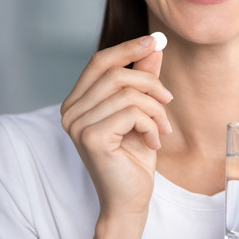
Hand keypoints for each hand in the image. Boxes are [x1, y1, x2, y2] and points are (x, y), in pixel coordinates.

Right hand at [60, 35, 172, 236]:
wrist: (131, 198)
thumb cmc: (134, 155)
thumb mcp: (142, 109)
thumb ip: (142, 77)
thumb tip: (154, 44)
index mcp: (77, 101)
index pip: (100, 61)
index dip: (128, 48)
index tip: (155, 41)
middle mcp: (70, 111)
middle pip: (115, 73)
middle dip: (150, 83)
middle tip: (168, 101)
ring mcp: (77, 124)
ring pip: (128, 93)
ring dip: (155, 110)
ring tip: (162, 129)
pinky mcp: (91, 137)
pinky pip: (132, 112)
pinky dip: (151, 124)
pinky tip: (153, 142)